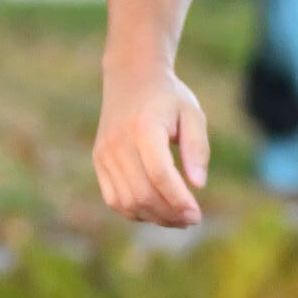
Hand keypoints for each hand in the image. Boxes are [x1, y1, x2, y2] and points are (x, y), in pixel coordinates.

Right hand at [93, 64, 209, 226]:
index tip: (197, 214)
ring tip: (178, 218)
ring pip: (127, 202)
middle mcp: (118, 143)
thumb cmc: (168, 98)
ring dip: (154, 217)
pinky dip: (136, 212)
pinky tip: (157, 211)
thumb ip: (197, 148)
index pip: (160, 175)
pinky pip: (114, 199)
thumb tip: (199, 186)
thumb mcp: (192, 114)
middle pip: (142, 193)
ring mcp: (105, 154)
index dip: (179, 200)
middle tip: (192, 219)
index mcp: (144, 128)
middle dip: (170, 214)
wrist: (131, 78)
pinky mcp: (99, 161)